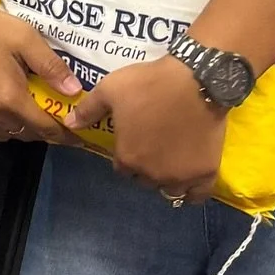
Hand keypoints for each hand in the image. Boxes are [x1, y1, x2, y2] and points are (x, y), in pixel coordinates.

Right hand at [0, 0, 85, 145]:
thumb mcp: (26, 39)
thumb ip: (51, 67)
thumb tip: (75, 92)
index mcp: (9, 98)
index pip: (45, 129)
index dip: (64, 135)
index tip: (79, 137)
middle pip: (26, 135)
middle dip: (44, 130)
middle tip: (57, 119)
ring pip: (6, 135)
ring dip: (22, 129)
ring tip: (32, 112)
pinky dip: (0, 126)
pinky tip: (5, 109)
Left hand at [67, 56, 226, 199]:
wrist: (195, 80)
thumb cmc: (149, 84)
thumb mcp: (110, 89)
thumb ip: (89, 110)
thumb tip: (69, 124)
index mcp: (127, 158)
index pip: (121, 168)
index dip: (126, 152)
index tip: (134, 138)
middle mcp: (151, 174)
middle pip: (144, 178)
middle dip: (145, 165)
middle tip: (154, 143)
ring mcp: (180, 177)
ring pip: (169, 188)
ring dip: (166, 177)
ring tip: (172, 158)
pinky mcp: (205, 173)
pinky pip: (197, 195)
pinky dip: (192, 190)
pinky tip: (190, 176)